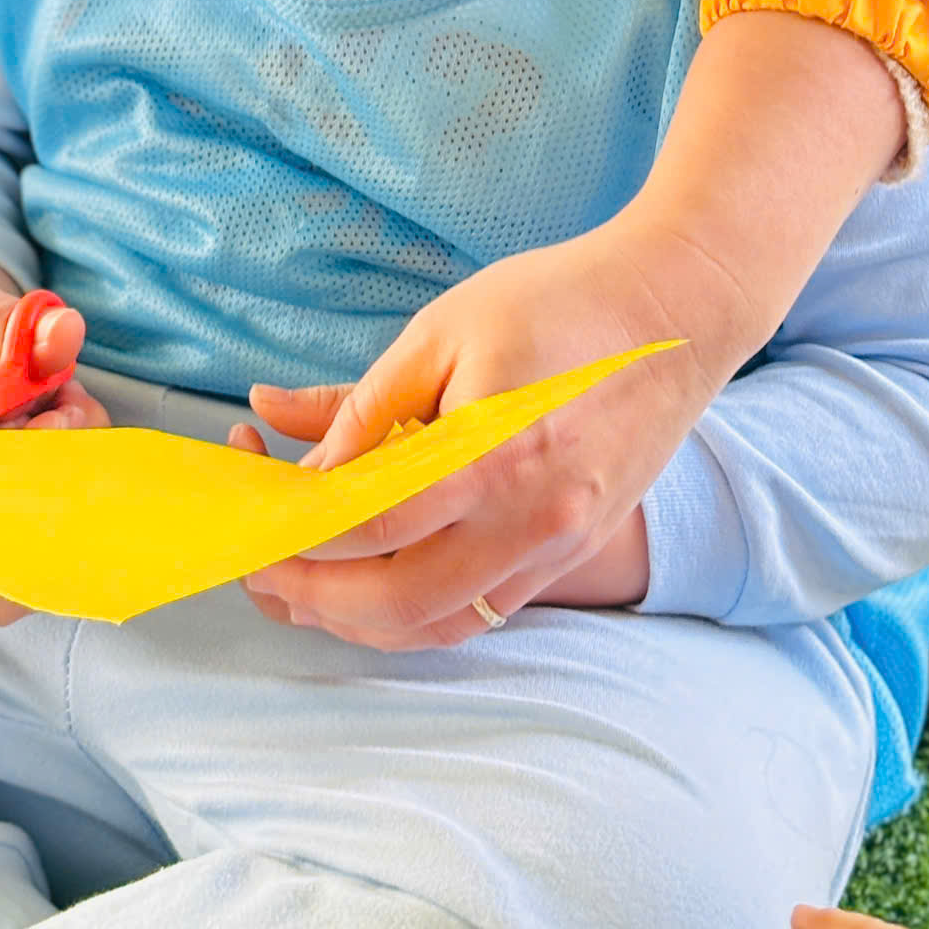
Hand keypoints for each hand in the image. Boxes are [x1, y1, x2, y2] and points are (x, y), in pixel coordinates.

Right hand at [0, 250, 105, 625]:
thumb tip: (71, 339)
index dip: (46, 463)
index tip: (54, 404)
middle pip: (9, 577)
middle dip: (67, 497)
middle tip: (59, 414)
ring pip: (9, 581)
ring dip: (51, 508)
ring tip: (34, 427)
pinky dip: (26, 515)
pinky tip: (13, 448)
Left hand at [234, 220, 718, 649]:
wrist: (674, 311)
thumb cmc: (554, 302)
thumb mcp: (443, 329)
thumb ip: (362, 399)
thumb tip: (274, 427)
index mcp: (492, 452)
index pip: (370, 521)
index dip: (298, 526)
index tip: (253, 512)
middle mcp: (529, 519)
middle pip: (397, 599)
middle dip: (314, 595)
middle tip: (263, 563)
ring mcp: (557, 547)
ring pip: (438, 626)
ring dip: (361, 620)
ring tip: (305, 583)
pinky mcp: (573, 555)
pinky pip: (482, 615)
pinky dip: (418, 614)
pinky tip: (376, 583)